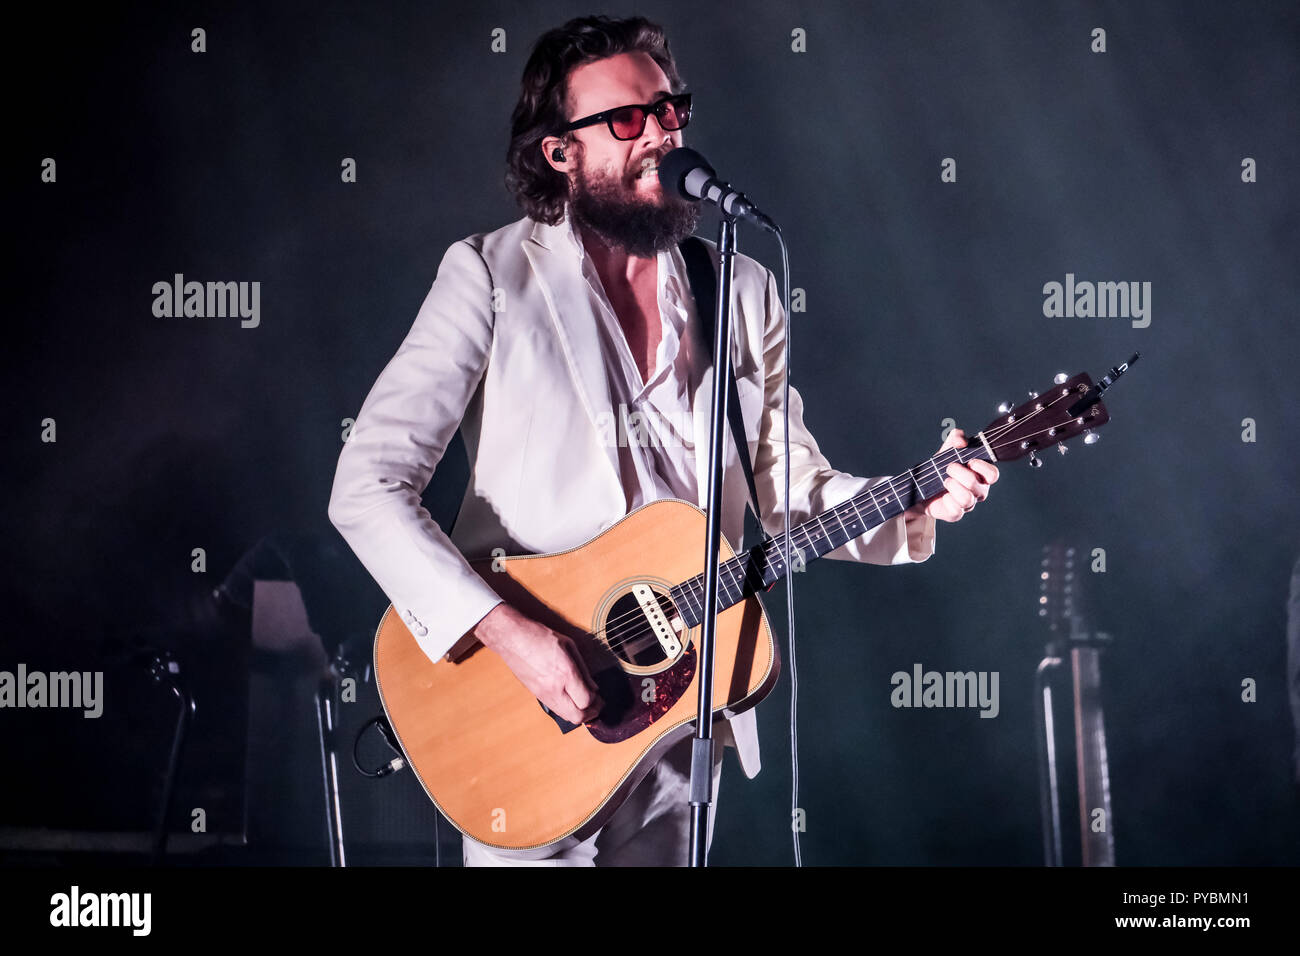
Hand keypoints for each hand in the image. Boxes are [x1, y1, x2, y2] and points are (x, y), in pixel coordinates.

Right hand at [472, 603, 603, 724]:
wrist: (512, 639)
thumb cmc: (540, 637)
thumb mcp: (569, 646)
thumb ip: (583, 669)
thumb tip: (593, 687)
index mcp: (566, 672)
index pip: (586, 700)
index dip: (596, 701)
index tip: (599, 695)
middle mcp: (554, 687)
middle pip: (577, 716)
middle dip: (591, 713)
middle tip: (596, 705)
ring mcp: (543, 694)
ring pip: (566, 717)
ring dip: (579, 713)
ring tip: (584, 703)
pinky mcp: (536, 695)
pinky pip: (556, 710)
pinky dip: (567, 709)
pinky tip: (570, 699)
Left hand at [905, 428, 998, 522]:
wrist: (921, 488)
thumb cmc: (940, 469)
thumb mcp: (946, 450)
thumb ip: (956, 438)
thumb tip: (962, 441)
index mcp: (980, 475)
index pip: (993, 474)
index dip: (982, 467)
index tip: (969, 461)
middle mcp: (978, 490)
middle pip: (976, 484)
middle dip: (960, 473)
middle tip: (949, 468)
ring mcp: (968, 504)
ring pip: (967, 498)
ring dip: (953, 486)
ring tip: (944, 481)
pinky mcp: (956, 514)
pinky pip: (957, 510)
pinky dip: (947, 499)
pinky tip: (942, 495)